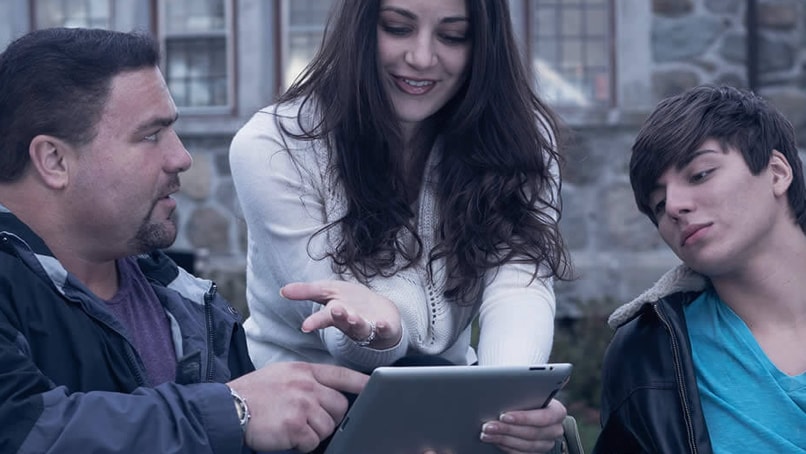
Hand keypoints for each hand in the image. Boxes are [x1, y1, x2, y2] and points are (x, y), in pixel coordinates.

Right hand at [228, 362, 368, 452]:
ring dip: (314, 433)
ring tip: (293, 427)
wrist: (227, 408)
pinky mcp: (295, 426)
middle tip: (309, 421)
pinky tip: (286, 436)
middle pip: (340, 406)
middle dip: (331, 418)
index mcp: (304, 371)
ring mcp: (302, 405)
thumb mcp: (282, 375)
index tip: (376, 386)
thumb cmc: (254, 394)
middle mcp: (306, 385)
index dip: (361, 383)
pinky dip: (302, 444)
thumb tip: (329, 394)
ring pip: (328, 427)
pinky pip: (313, 442)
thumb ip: (307, 380)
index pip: (342, 375)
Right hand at [281, 280, 402, 348]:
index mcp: (335, 315)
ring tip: (354, 316)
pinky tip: (382, 324)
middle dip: (339, 316)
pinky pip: (384, 330)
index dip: (315, 322)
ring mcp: (367, 326)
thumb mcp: (327, 291)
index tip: (305, 326)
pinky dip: (383, 327)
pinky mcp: (385, 328)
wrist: (380, 312)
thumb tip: (282, 290)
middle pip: (342, 321)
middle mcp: (349, 322)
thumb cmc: (350, 302)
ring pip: (360, 326)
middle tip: (335, 310)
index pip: (323, 318)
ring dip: (357, 322)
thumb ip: (306, 291)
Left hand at [479, 398, 566, 452]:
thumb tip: (502, 393)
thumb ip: (522, 394)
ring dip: (503, 439)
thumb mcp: (529, 393)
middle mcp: (555, 429)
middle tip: (488, 425)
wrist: (534, 413)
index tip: (503, 415)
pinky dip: (506, 447)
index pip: (543, 417)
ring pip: (525, 446)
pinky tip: (494, 440)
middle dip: (506, 429)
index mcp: (557, 412)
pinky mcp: (537, 453)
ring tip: (487, 433)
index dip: (523, 417)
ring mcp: (547, 443)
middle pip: (532, 433)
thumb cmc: (530, 399)